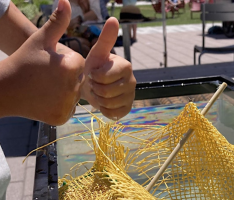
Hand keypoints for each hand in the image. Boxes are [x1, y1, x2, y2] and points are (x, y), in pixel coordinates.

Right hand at [0, 0, 84, 124]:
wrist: (4, 90)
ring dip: (64, 90)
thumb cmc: (23, 62)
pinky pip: (68, 108)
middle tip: (45, 77)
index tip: (48, 65)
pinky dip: (60, 104)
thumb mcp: (40, 41)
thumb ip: (57, 23)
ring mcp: (67, 105)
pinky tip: (45, 100)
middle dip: (66, 77)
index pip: (79, 63)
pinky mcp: (62, 118)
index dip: (63, 62)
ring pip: (74, 94)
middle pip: (78, 79)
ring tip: (45, 88)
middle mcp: (74, 87)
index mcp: (72, 66)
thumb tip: (66, 1)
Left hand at [81, 17, 135, 119]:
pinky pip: (113, 113)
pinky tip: (103, 102)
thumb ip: (106, 39)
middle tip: (94, 84)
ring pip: (109, 103)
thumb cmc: (94, 67)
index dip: (94, 77)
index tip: (92, 73)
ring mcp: (131, 96)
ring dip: (98, 99)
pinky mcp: (127, 108)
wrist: (94, 85)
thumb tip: (113, 18)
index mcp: (126, 66)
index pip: (105, 76)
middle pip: (107, 91)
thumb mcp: (97, 53)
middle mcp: (132, 81)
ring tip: (98, 92)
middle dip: (95, 88)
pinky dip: (104, 109)